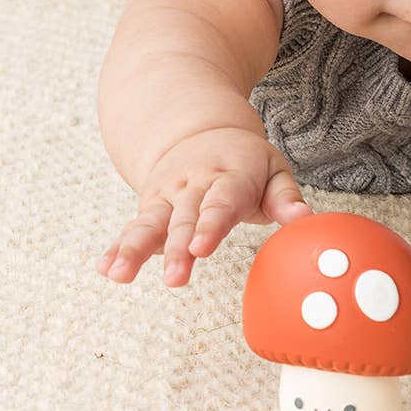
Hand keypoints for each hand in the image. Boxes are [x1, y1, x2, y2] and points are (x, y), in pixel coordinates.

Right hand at [97, 127, 311, 286]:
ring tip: (120, 275)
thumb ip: (286, 197)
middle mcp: (193, 186)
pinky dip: (118, 247)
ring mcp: (168, 196)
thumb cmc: (245, 161)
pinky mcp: (150, 206)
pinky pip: (132, 227)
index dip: (211, 226)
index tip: (202, 248)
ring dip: (135, 249)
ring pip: (150, 223)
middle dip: (178, 249)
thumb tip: (304, 219)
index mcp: (229, 176)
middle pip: (184, 219)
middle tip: (175, 279)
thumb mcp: (273, 168)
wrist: (200, 131)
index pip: (220, 203)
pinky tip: (106, 269)